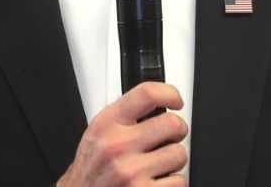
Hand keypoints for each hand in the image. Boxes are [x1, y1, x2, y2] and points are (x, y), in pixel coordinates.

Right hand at [58, 82, 188, 185]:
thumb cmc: (91, 171)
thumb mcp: (98, 135)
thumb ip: (124, 117)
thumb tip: (159, 104)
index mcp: (107, 125)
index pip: (147, 94)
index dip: (170, 94)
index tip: (176, 102)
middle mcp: (118, 146)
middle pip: (172, 123)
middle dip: (178, 131)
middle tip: (170, 138)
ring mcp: (131, 171)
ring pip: (179, 154)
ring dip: (173, 161)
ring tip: (157, 165)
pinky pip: (179, 181)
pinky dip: (172, 184)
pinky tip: (155, 182)